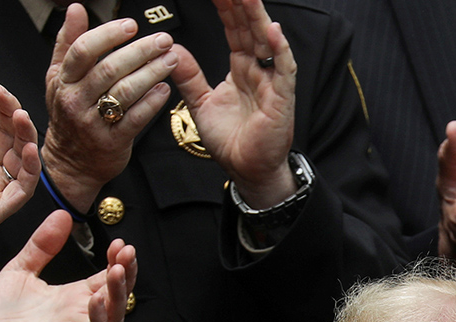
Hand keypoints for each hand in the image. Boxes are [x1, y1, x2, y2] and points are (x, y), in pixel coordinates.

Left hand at [0, 210, 136, 321]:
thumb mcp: (21, 268)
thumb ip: (42, 245)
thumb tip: (62, 214)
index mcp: (72, 296)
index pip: (107, 277)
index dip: (117, 260)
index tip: (119, 242)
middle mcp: (79, 314)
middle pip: (118, 296)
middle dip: (127, 273)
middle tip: (126, 251)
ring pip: (114, 317)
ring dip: (119, 294)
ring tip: (117, 270)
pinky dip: (99, 320)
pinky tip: (95, 300)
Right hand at [41, 4, 176, 212]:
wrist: (70, 165)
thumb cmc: (69, 116)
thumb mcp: (59, 79)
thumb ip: (68, 43)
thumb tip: (75, 9)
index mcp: (64, 81)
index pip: (84, 50)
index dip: (109, 35)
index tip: (131, 26)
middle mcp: (76, 101)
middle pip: (109, 69)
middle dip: (140, 51)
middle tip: (163, 41)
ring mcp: (93, 124)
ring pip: (124, 92)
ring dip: (151, 73)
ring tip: (170, 60)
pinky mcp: (112, 143)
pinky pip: (135, 119)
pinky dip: (152, 103)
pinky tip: (165, 90)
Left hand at [171, 0, 295, 207]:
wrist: (246, 170)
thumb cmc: (230, 140)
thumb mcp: (201, 104)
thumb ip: (188, 77)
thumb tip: (171, 51)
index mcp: (241, 67)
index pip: (234, 29)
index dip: (226, 7)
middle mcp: (259, 69)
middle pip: (250, 28)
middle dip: (241, 4)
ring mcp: (272, 81)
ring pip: (267, 42)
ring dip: (258, 17)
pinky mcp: (281, 99)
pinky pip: (283, 69)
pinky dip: (279, 50)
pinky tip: (272, 31)